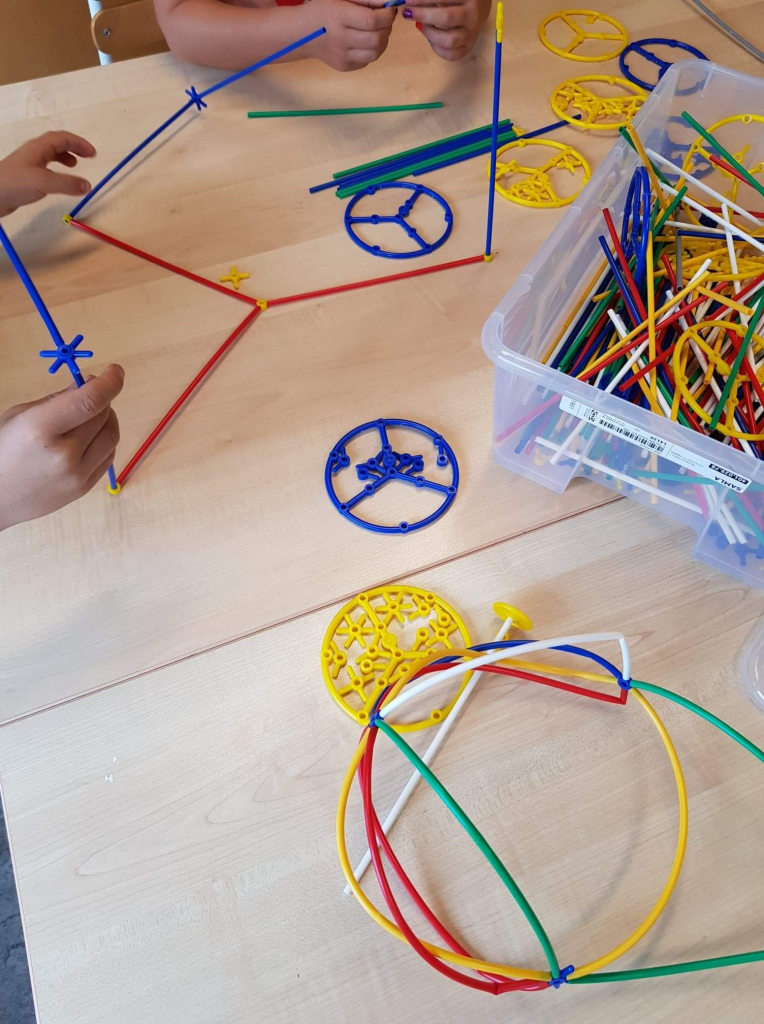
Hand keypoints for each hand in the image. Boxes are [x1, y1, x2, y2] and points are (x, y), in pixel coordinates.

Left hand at [0, 131, 95, 217]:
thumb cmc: (15, 183)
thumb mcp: (44, 182)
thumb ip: (67, 184)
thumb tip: (88, 185)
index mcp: (38, 148)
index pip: (62, 138)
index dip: (79, 143)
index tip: (93, 154)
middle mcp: (34, 153)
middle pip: (57, 143)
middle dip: (74, 148)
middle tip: (88, 157)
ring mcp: (29, 164)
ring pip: (51, 155)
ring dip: (65, 157)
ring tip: (75, 166)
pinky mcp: (26, 176)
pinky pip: (46, 168)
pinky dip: (57, 171)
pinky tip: (59, 181)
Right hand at [0, 365, 123, 530]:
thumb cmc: (1, 450)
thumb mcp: (18, 416)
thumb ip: (57, 400)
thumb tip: (90, 383)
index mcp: (40, 429)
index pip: (90, 401)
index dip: (110, 383)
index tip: (115, 371)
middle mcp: (63, 454)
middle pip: (103, 416)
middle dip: (102, 399)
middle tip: (91, 392)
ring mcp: (76, 475)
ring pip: (112, 436)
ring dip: (107, 419)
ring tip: (90, 414)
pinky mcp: (83, 488)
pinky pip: (108, 456)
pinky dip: (104, 440)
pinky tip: (89, 436)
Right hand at [303, 0, 396, 71]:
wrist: (303, 32)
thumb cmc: (324, 8)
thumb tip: (389, 3)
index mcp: (338, 17)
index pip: (372, 21)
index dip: (387, 15)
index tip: (389, 9)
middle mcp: (340, 39)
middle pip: (376, 38)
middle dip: (387, 27)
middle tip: (385, 19)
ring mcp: (342, 56)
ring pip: (375, 53)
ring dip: (383, 40)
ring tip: (378, 30)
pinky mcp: (344, 66)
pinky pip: (367, 60)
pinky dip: (373, 49)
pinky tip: (366, 39)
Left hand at [405, 0, 490, 61]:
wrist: (478, 9)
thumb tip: (410, 2)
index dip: (424, 0)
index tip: (408, 1)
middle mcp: (472, 16)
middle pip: (447, 18)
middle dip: (424, 15)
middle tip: (408, 13)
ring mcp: (471, 35)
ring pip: (449, 40)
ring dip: (430, 33)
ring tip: (420, 25)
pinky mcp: (468, 48)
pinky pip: (451, 55)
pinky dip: (436, 48)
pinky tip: (429, 38)